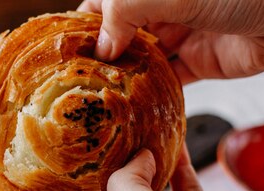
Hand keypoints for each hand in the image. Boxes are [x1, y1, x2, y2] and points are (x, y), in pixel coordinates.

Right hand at [78, 0, 263, 83]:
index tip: (64, 50)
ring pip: (141, 60)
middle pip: (119, 34)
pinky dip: (152, 93)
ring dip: (124, 78)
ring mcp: (181, 35)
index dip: (83, 24)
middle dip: (100, 56)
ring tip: (100, 100)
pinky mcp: (200, 62)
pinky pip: (168, 80)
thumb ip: (127, 11)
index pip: (104, 3)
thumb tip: (102, 46)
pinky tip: (134, 107)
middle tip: (77, 83)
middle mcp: (162, 8)